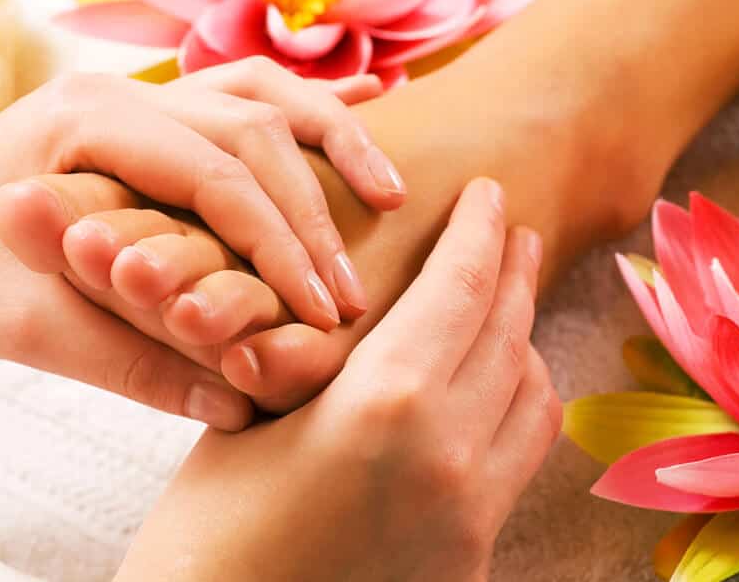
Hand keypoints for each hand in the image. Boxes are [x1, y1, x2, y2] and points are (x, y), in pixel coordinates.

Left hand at [0, 59, 395, 428]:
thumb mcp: (24, 329)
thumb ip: (131, 363)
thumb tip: (236, 403)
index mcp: (88, 122)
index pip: (218, 177)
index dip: (281, 247)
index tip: (328, 313)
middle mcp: (123, 95)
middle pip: (253, 130)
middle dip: (312, 216)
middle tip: (351, 294)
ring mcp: (139, 98)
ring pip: (259, 96)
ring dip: (329, 140)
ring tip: (387, 191)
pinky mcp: (149, 121)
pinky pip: (241, 98)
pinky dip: (302, 110)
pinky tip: (360, 110)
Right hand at [114, 180, 561, 581]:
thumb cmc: (205, 533)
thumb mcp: (251, 421)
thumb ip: (325, 363)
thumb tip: (360, 316)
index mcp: (385, 403)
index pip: (457, 287)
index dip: (478, 229)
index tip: (489, 193)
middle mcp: (451, 454)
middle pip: (509, 332)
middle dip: (513, 270)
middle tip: (513, 232)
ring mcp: (473, 513)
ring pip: (533, 395)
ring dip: (523, 337)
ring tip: (502, 304)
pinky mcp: (474, 557)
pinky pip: (520, 454)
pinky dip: (518, 402)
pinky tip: (490, 388)